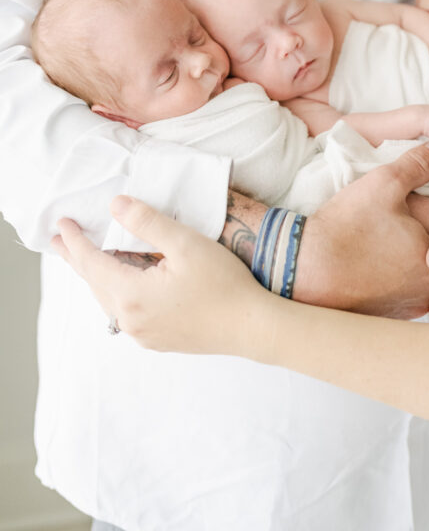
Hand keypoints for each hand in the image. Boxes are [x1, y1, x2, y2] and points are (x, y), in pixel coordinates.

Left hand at [52, 198, 273, 354]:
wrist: (252, 327)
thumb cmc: (223, 284)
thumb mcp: (186, 243)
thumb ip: (148, 223)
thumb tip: (116, 205)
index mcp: (131, 295)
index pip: (91, 263)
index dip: (75, 241)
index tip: (62, 224)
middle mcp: (130, 320)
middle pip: (94, 283)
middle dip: (77, 259)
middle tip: (61, 241)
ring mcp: (143, 334)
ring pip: (109, 300)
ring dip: (97, 276)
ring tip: (88, 258)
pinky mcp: (158, 339)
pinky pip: (125, 312)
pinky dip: (116, 291)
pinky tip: (124, 281)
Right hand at [294, 141, 428, 318]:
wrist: (304, 271)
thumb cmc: (346, 227)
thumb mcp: (384, 182)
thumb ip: (419, 164)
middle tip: (418, 209)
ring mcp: (415, 304)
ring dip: (423, 250)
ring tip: (399, 230)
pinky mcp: (395, 314)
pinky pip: (412, 286)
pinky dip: (405, 270)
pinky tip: (385, 254)